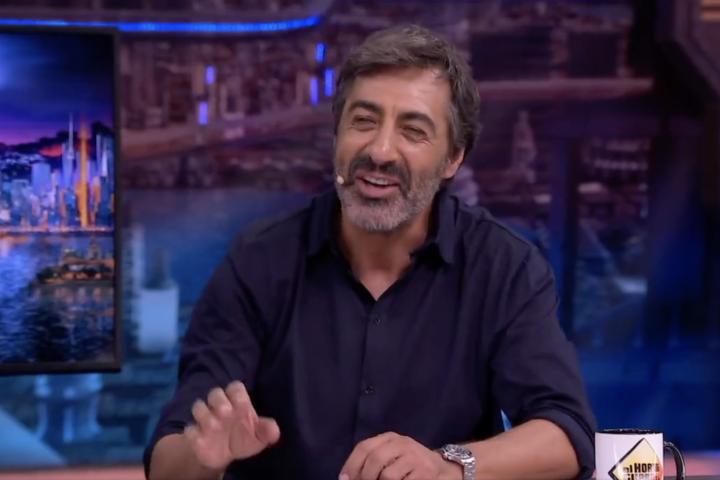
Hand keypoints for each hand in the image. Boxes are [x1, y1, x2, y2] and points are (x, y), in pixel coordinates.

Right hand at [183, 381, 280, 470]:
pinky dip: (194, 434)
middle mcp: (220, 407)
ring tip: (214, 428)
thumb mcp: (259, 437)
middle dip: (219, 401)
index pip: (235, 387)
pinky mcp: (194, 434)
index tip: (243, 406)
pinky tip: (202, 440)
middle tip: (226, 413)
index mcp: (238, 403)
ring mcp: (206, 419)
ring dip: (205, 416)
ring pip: (198, 406)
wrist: (224, 455)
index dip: (237, 393)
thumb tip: (274, 431)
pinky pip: (189, 429)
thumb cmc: (244, 438)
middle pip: (214, 392)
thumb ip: (267, 431)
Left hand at [339, 432, 462, 479]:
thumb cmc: (411, 465)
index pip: (364, 447)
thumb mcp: (393, 456)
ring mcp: (415, 457)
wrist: (446, 470)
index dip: (351, 465)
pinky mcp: (425, 472)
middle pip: (374, 460)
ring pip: (387, 475)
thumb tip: (346, 478)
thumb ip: (373, 462)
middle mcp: (403, 443)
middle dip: (364, 477)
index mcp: (391, 437)